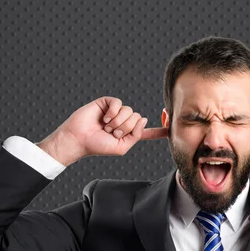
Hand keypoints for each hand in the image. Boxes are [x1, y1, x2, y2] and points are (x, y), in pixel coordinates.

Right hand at [39, 96, 167, 163]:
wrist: (79, 138)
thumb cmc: (97, 146)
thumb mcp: (121, 147)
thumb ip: (136, 136)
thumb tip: (143, 119)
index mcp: (128, 134)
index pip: (146, 132)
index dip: (158, 131)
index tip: (170, 130)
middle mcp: (124, 121)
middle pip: (138, 118)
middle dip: (125, 127)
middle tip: (112, 133)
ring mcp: (116, 111)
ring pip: (129, 111)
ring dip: (118, 121)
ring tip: (106, 127)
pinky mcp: (107, 103)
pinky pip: (118, 103)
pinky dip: (112, 112)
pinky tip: (104, 118)